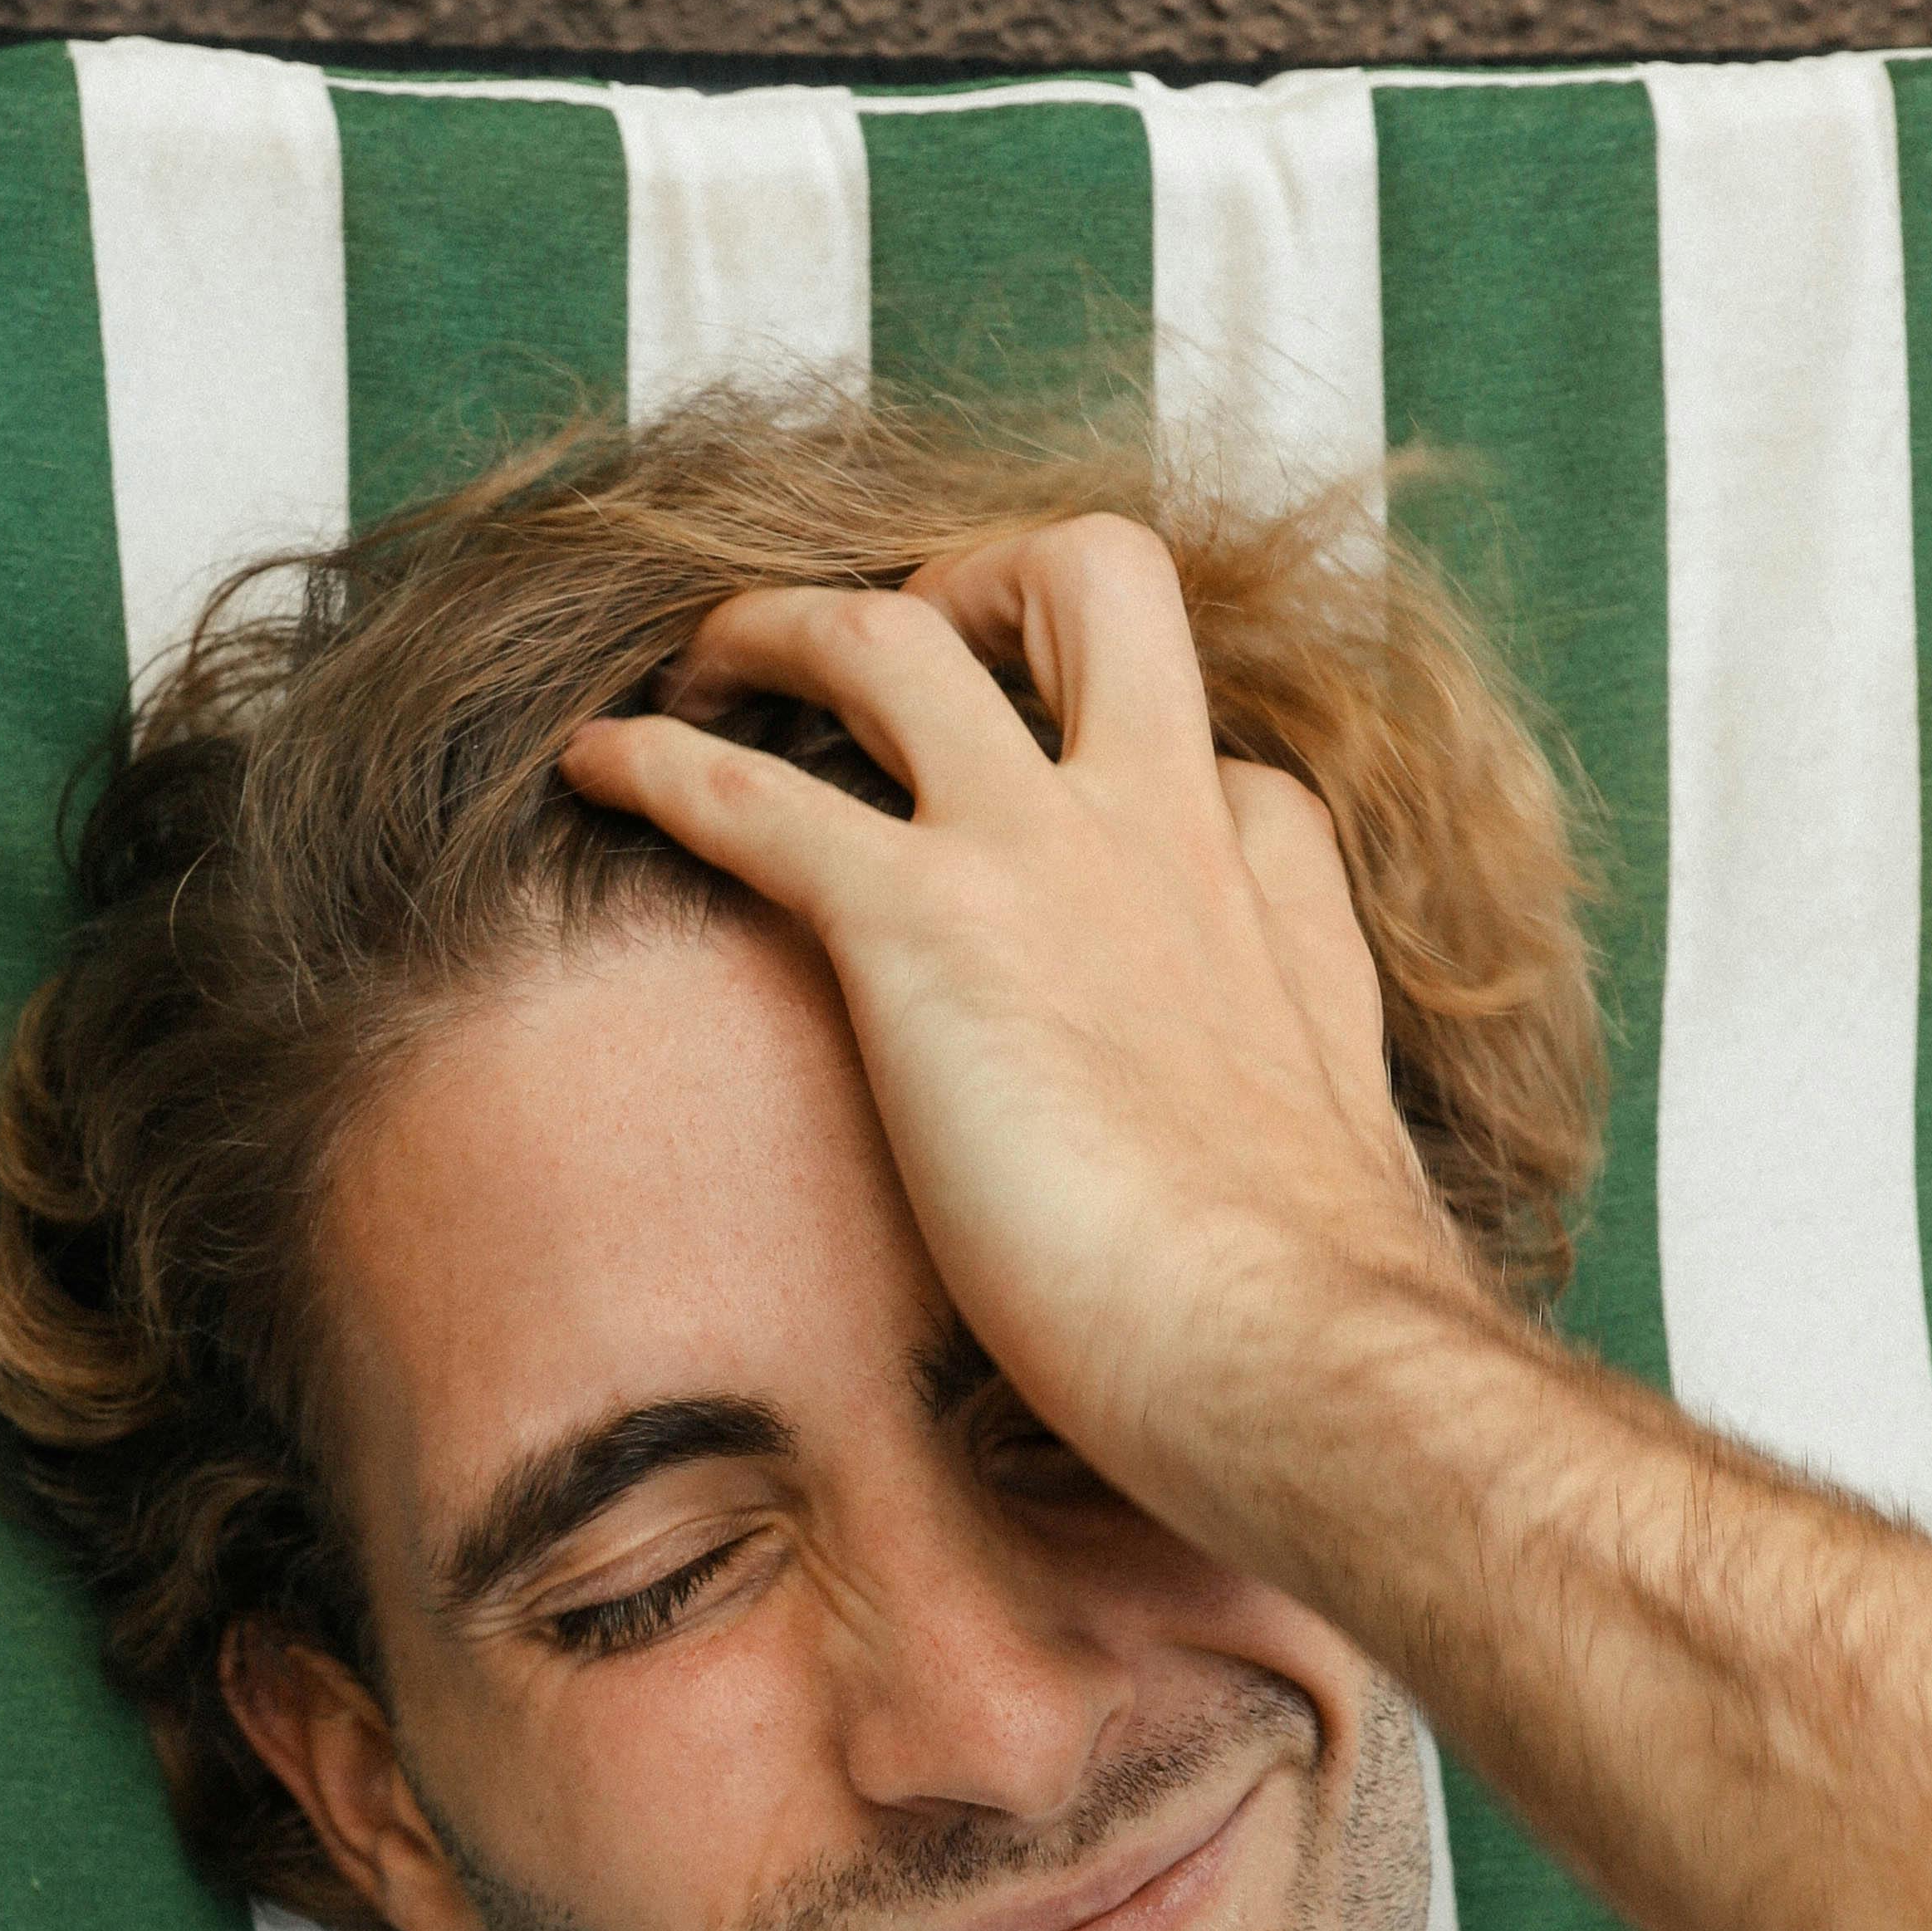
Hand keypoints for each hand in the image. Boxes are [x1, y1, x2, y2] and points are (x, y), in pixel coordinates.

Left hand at [558, 514, 1474, 1570]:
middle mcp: (1160, 830)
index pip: (1220, 761)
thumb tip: (1282, 1210)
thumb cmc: (1310, 1319)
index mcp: (1268, 893)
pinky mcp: (918, 928)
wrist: (1287, 1354)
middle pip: (1093, 577)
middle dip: (976, 576)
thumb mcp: (1342, 1173)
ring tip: (703, 662)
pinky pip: (746, 793)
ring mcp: (1038, 857)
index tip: (1062, 821)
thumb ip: (1299, 1125)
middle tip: (892, 645)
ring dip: (776, 624)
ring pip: (890, 636)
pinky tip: (589, 766)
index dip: (1130, 766)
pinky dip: (653, 763)